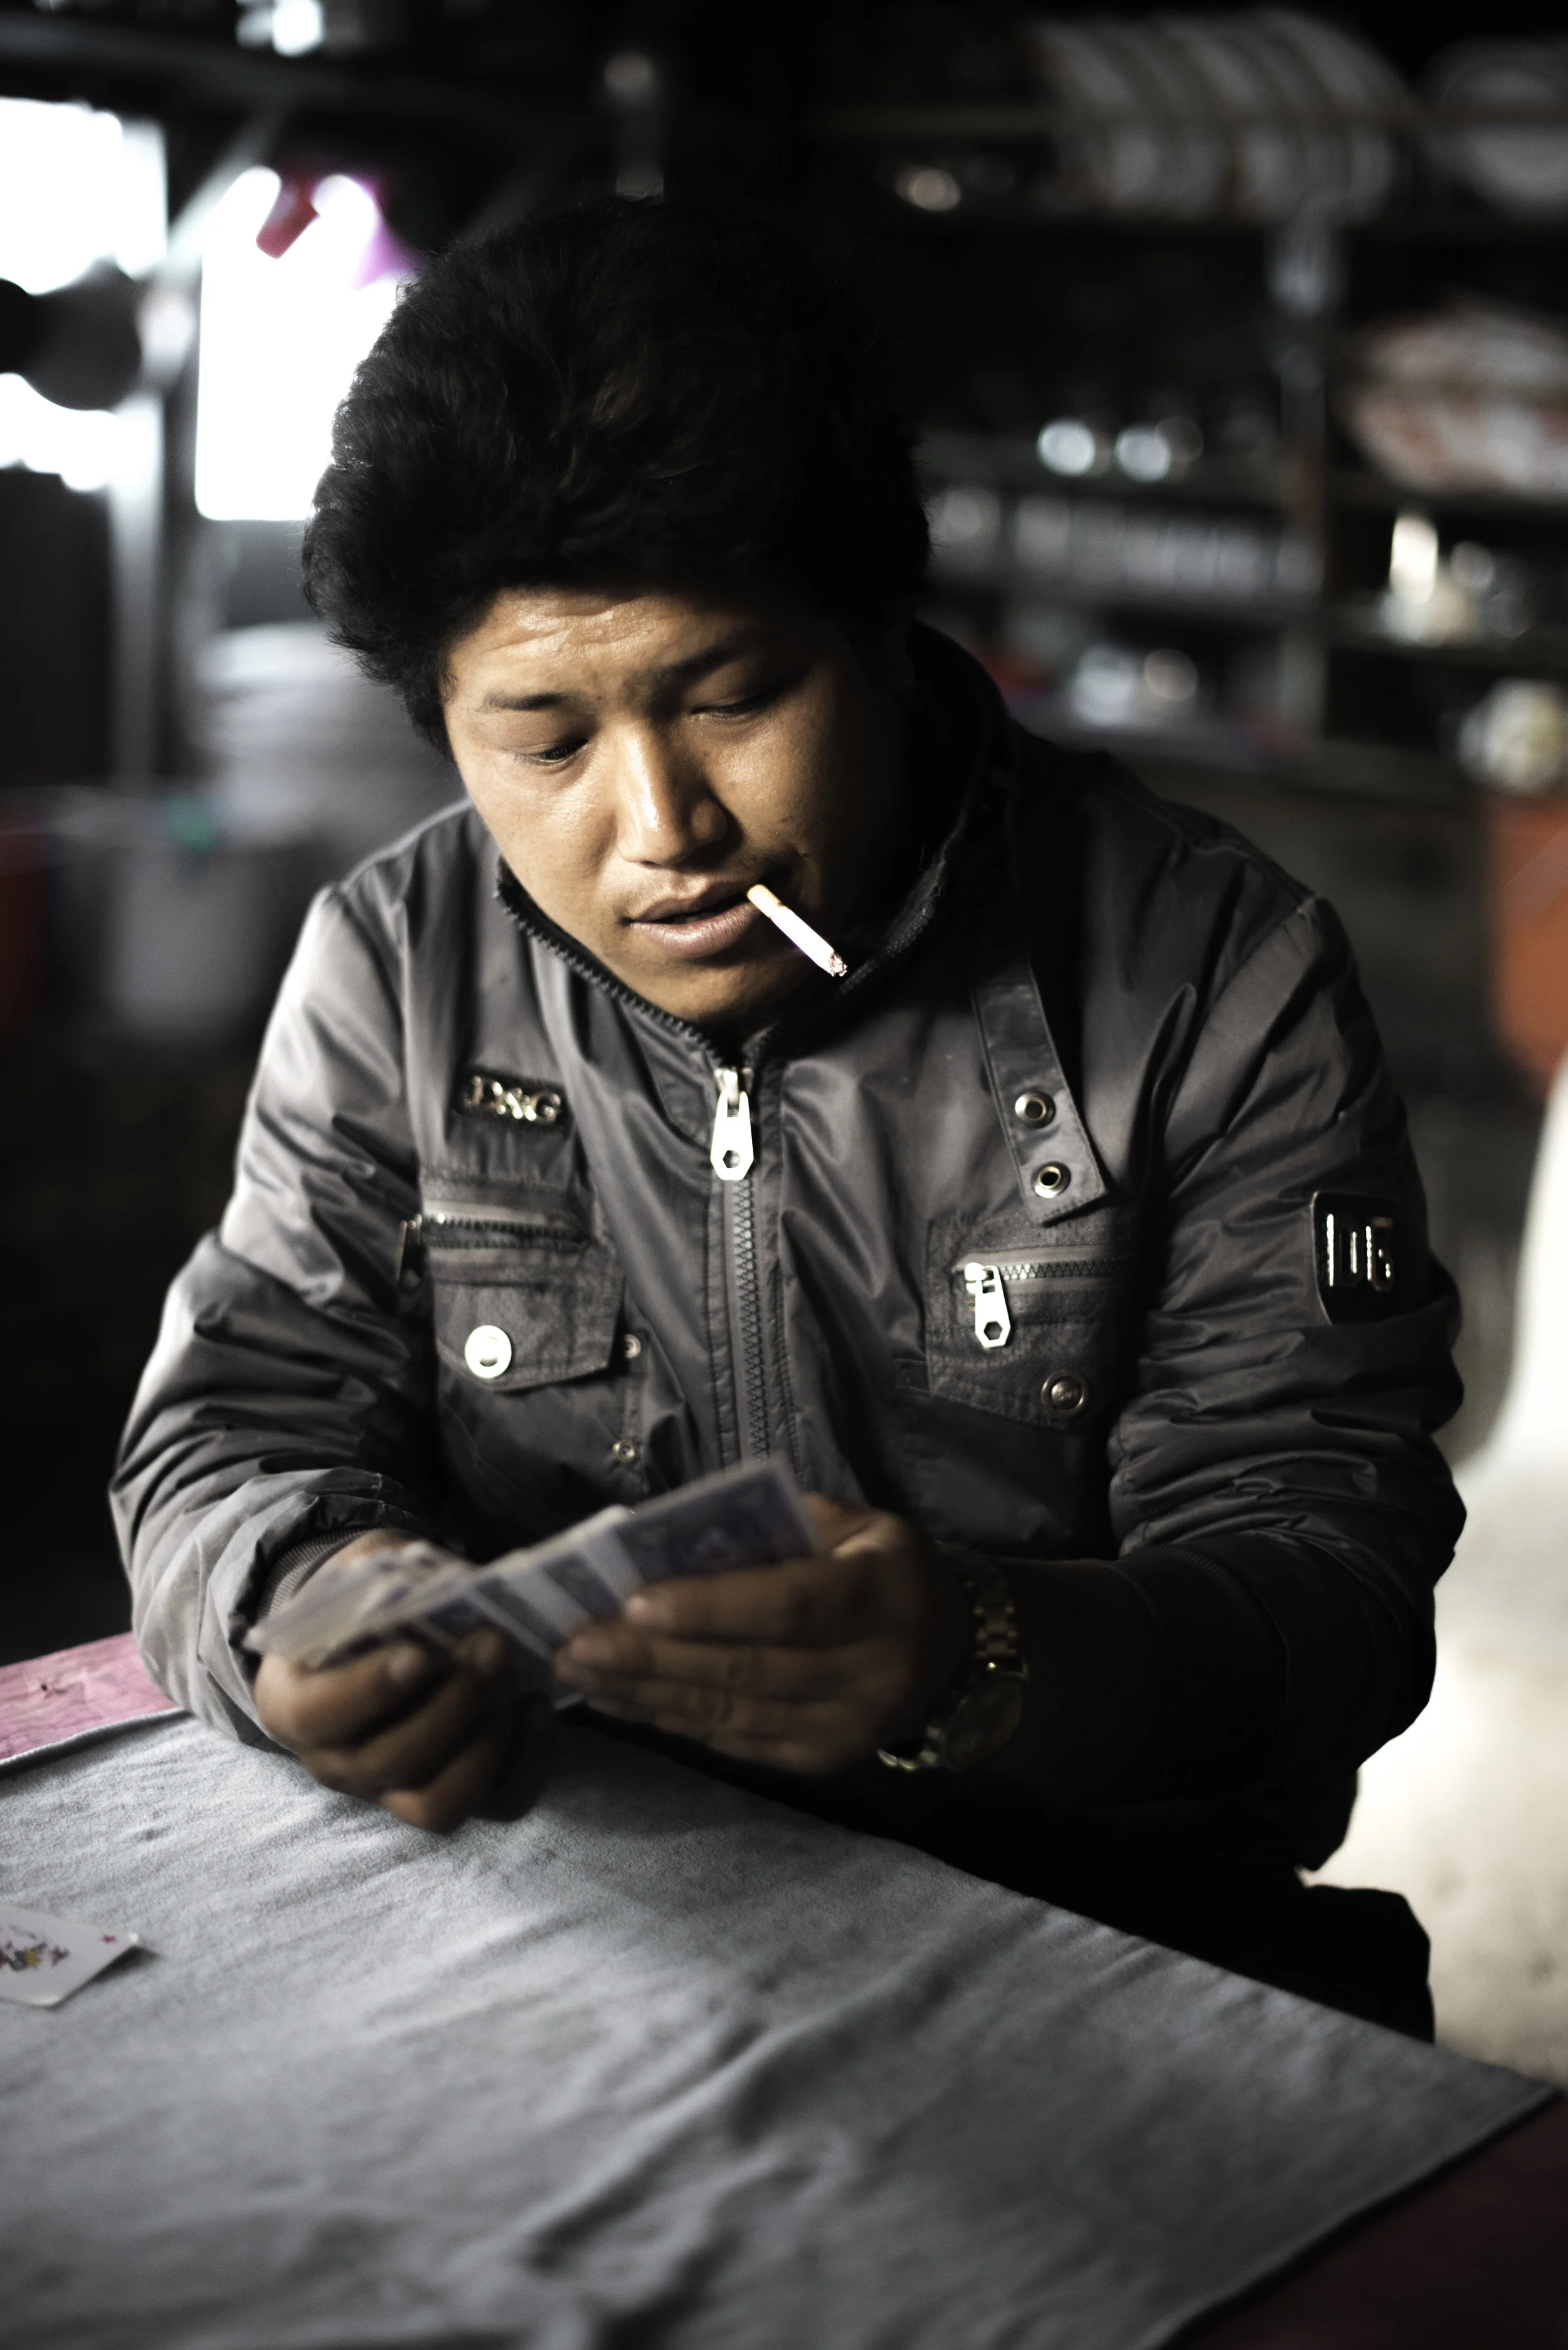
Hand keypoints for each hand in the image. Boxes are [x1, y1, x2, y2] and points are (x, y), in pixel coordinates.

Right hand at [254, 1551, 553, 1832]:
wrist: (373, 1635)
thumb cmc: (360, 1603)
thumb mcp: (355, 1573)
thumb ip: (376, 1578)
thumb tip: (426, 1585)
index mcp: (293, 1705)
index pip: (319, 1717)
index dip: (371, 1690)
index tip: (420, 1653)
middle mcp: (337, 1763)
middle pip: (391, 1762)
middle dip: (452, 1703)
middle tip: (491, 1642)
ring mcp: (392, 1791)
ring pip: (441, 1805)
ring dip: (487, 1740)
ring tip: (510, 1676)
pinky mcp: (451, 1794)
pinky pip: (497, 1804)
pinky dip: (528, 1762)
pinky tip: (536, 1703)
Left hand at [553, 1495, 970, 1774]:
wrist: (952, 1647)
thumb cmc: (880, 1566)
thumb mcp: (851, 1525)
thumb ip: (775, 1531)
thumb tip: (671, 1541)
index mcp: (881, 1594)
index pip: (787, 1605)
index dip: (709, 1607)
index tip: (633, 1602)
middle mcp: (870, 1670)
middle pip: (746, 1670)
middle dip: (650, 1658)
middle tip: (575, 1641)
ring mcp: (846, 1727)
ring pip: (731, 1715)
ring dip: (645, 1694)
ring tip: (579, 1671)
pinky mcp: (821, 1761)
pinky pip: (734, 1742)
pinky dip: (672, 1720)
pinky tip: (622, 1700)